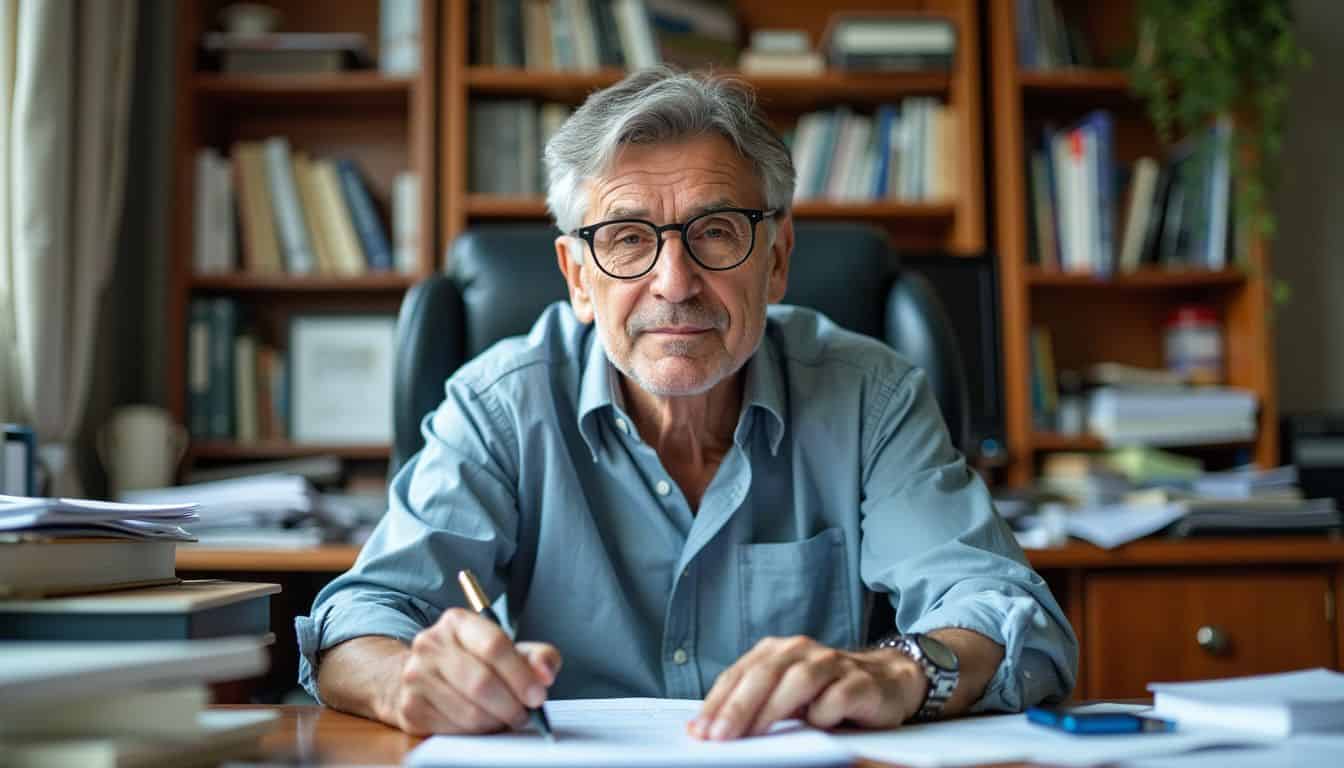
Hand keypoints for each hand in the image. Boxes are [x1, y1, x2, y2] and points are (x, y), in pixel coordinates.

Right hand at [379, 608, 561, 735]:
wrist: (422, 676)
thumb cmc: (472, 662)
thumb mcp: (507, 650)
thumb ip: (536, 656)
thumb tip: (546, 673)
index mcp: (457, 622)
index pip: (494, 645)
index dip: (521, 675)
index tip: (538, 695)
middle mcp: (431, 644)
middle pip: (481, 682)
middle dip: (511, 705)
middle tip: (524, 715)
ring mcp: (416, 676)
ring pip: (469, 711)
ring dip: (495, 722)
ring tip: (504, 719)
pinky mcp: (410, 707)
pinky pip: (453, 729)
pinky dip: (475, 733)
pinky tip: (481, 724)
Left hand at [689, 635, 926, 739]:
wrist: (886, 680)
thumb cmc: (826, 691)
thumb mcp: (785, 694)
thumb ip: (753, 705)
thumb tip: (706, 730)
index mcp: (777, 651)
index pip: (739, 675)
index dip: (717, 703)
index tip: (699, 731)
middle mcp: (802, 651)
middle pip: (764, 675)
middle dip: (737, 707)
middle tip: (718, 737)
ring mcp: (833, 664)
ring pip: (797, 681)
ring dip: (772, 709)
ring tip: (755, 736)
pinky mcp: (860, 683)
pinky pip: (838, 696)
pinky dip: (824, 712)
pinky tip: (816, 726)